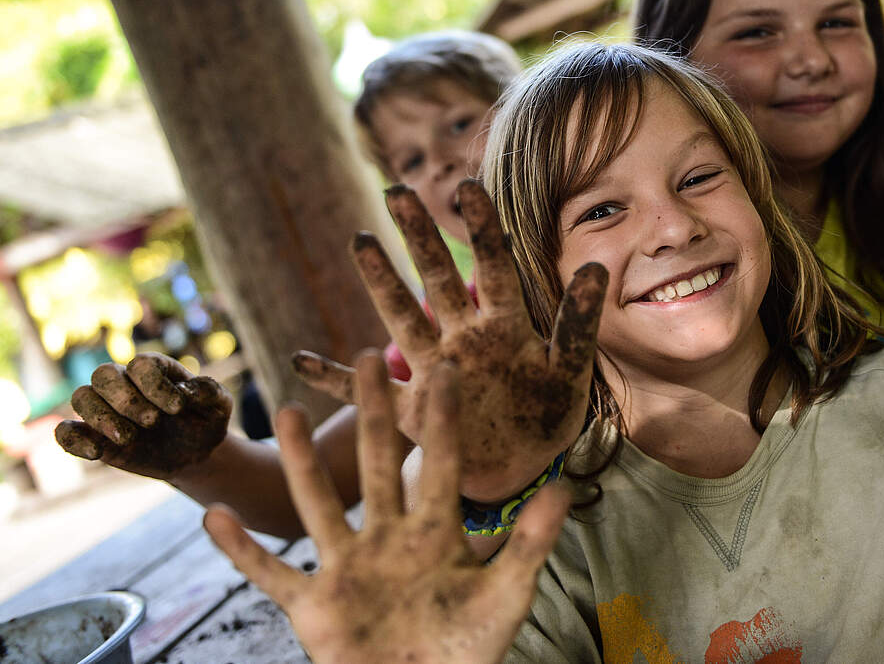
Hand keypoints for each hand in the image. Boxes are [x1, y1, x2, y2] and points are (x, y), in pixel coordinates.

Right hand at [54, 352, 230, 478]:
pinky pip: (65, 432)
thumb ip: (209, 391)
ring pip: (81, 397)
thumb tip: (184, 389)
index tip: (178, 409)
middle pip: (103, 374)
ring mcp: (107, 410)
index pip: (140, 364)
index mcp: (155, 369)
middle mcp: (126, 384)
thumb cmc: (206, 421)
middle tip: (152, 422)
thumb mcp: (220, 405)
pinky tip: (97, 453)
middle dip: (126, 399)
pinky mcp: (95, 437)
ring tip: (129, 438)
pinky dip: (72, 440)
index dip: (155, 385)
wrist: (196, 454)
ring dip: (101, 417)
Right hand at [205, 358, 568, 663]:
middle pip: (378, 467)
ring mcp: (348, 569)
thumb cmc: (468, 650)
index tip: (444, 367)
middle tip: (369, 356)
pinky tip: (212, 517)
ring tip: (287, 413)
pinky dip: (242, 552)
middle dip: (375, 414)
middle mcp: (388, 538)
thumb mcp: (506, 595)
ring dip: (301, 463)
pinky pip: (271, 576)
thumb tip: (563, 488)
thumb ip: (530, 543)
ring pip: (319, 506)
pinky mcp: (314, 607)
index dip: (442, 420)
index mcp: (436, 534)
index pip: (441, 465)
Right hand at [295, 179, 605, 501]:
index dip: (481, 228)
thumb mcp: (570, 371)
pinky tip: (300, 362)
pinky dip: (333, 380)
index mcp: (506, 327)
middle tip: (397, 192)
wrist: (522, 471)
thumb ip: (578, 322)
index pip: (493, 267)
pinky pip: (367, 393)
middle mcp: (464, 338)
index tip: (467, 186)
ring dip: (381, 282)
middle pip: (437, 280)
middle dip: (419, 236)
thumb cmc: (548, 416)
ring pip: (401, 318)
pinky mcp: (412, 410)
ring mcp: (434, 370)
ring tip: (361, 241)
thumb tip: (597, 264)